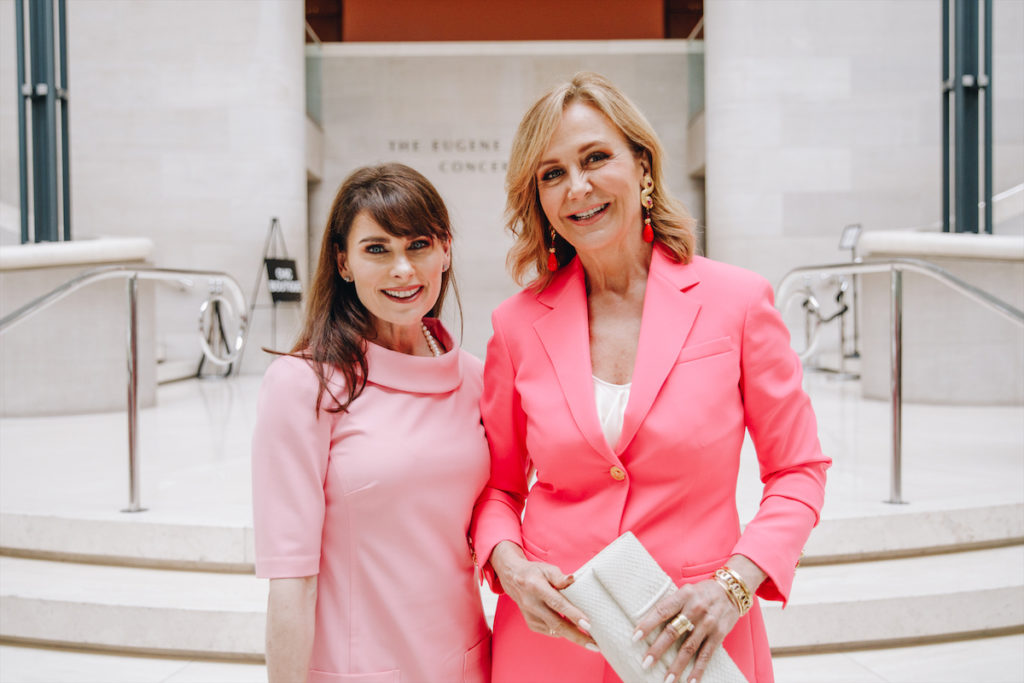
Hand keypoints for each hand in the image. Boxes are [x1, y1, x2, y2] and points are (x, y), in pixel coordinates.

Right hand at [490, 540, 596, 650]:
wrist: (512, 579)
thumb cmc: (534, 572)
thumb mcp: (547, 568)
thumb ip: (560, 576)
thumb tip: (574, 579)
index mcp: (537, 587)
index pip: (557, 603)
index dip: (573, 614)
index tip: (588, 625)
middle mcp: (532, 604)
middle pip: (557, 624)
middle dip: (577, 636)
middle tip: (595, 645)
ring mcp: (530, 616)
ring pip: (555, 631)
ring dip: (572, 635)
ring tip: (590, 639)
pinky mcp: (531, 623)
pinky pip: (550, 631)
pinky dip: (562, 631)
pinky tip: (572, 628)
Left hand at [632, 556, 763, 682]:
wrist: (732, 590)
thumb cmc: (702, 592)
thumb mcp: (685, 591)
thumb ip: (671, 605)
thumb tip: (647, 623)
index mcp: (683, 595)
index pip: (662, 611)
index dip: (648, 624)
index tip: (635, 638)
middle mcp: (695, 609)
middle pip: (673, 632)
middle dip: (658, 650)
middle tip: (645, 663)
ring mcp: (708, 623)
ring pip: (689, 648)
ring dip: (677, 666)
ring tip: (667, 679)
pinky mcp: (719, 634)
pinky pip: (706, 655)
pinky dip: (698, 669)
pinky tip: (690, 681)